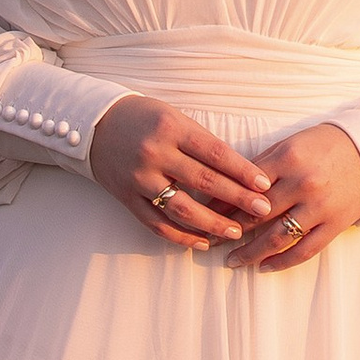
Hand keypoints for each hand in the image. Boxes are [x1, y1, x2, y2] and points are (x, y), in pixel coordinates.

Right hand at [89, 94, 276, 249]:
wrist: (95, 126)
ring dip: (212, 224)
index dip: (242, 171)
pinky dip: (181, 236)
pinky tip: (203, 242)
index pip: (216, 153)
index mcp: (172, 128)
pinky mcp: (127, 198)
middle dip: (237, 199)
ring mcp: (139, 179)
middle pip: (203, 182)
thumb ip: (201, 141)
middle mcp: (156, 154)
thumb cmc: (144, 117)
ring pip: (181, 209)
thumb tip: (238, 169)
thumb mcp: (174, 117)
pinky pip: (157, 224)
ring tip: (236, 231)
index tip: (264, 184)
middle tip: (263, 210)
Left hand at [223, 122, 359, 270]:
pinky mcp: (334, 225)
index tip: (204, 214)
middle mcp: (304, 183)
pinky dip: (281, 262)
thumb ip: (263, 164)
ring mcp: (320, 207)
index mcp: (290, 157)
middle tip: (209, 240)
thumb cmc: (326, 145)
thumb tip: (227, 186)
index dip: (222, 202)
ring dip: (249, 253)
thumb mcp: (293, 143)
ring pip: (276, 238)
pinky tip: (263, 267)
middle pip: (257, 214)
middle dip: (230, 230)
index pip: (246, 185)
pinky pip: (303, 250)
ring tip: (231, 260)